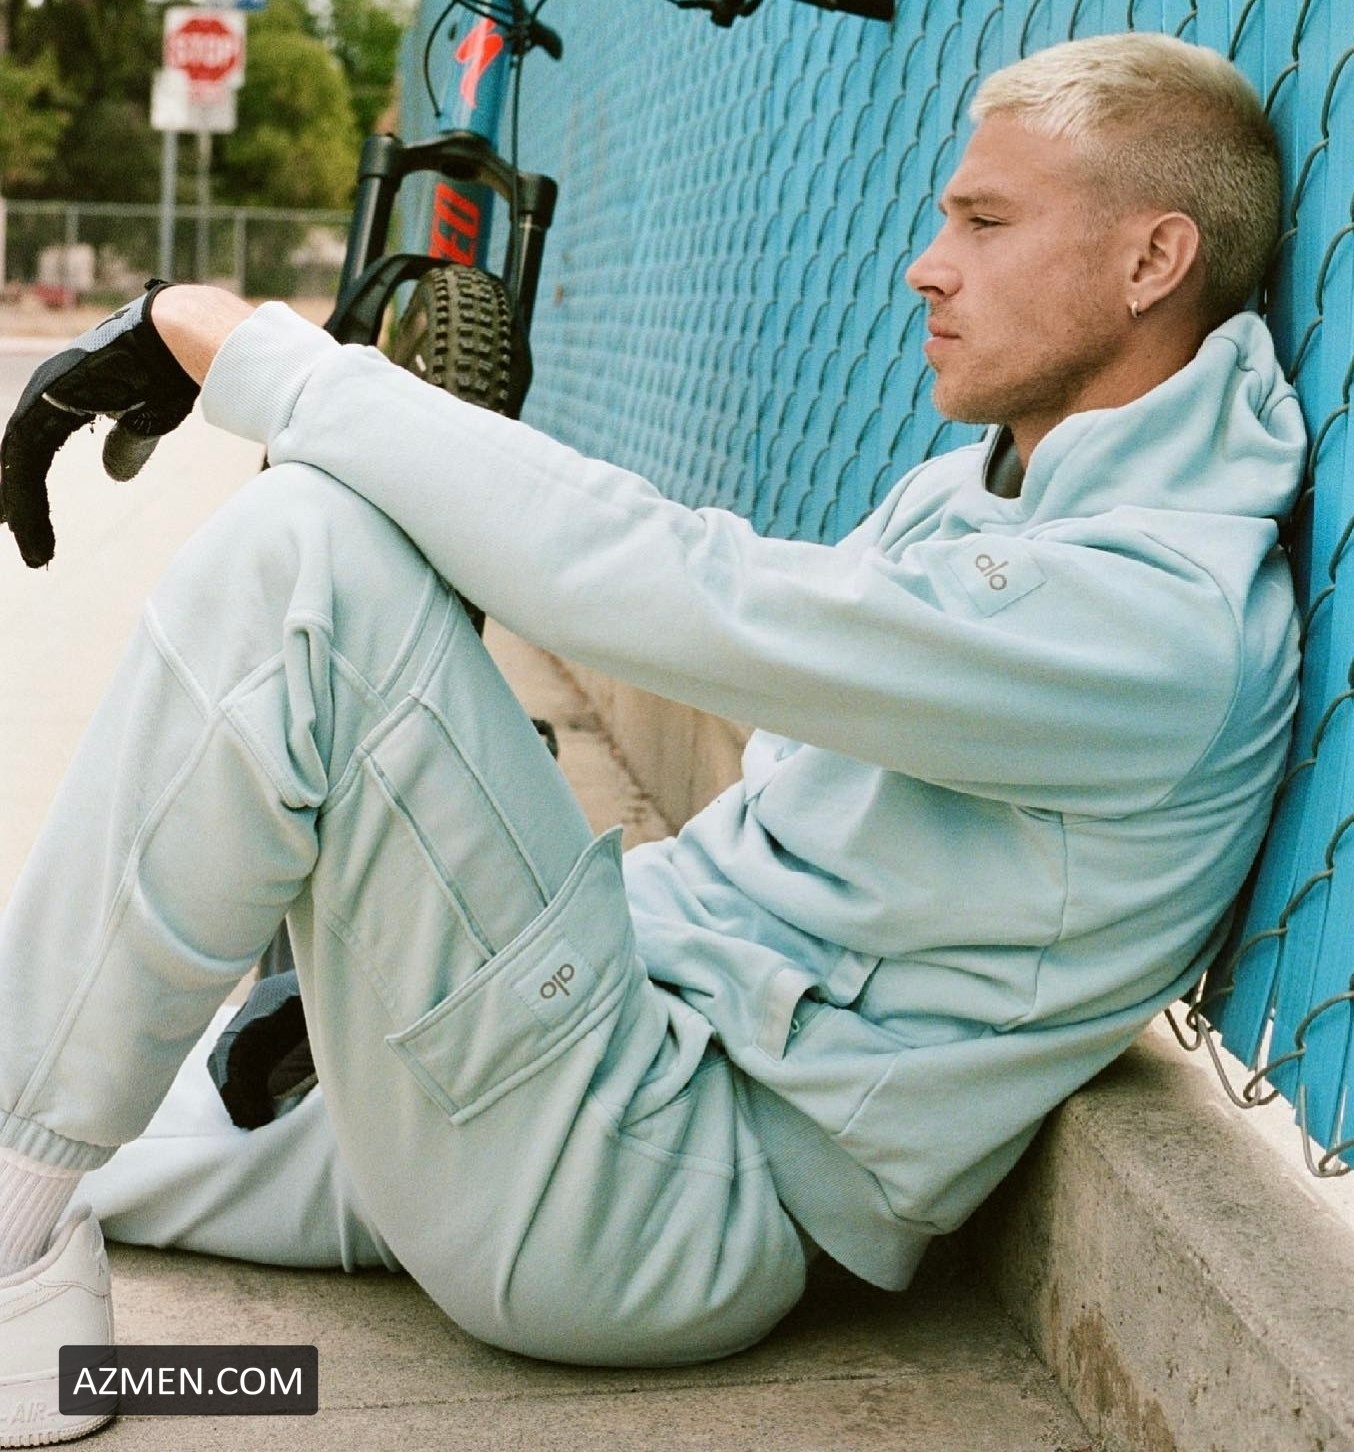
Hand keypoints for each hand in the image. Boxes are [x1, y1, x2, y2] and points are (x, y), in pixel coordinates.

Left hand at [0, 280, 199, 566]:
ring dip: (22, 509)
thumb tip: (113, 474)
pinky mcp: (48, 401)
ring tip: (32, 549)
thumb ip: (127, 445)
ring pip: (18, 461)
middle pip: (21, 457)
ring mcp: (44, 393)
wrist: (182, 338)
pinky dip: (23, 494)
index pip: (37, 447)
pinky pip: (25, 456)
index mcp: (68, 396)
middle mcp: (47, 392)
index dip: (30, 487)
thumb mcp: (146, 419)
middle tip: (28, 547)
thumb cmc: (171, 369)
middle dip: (19, 505)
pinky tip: (23, 522)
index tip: (29, 524)